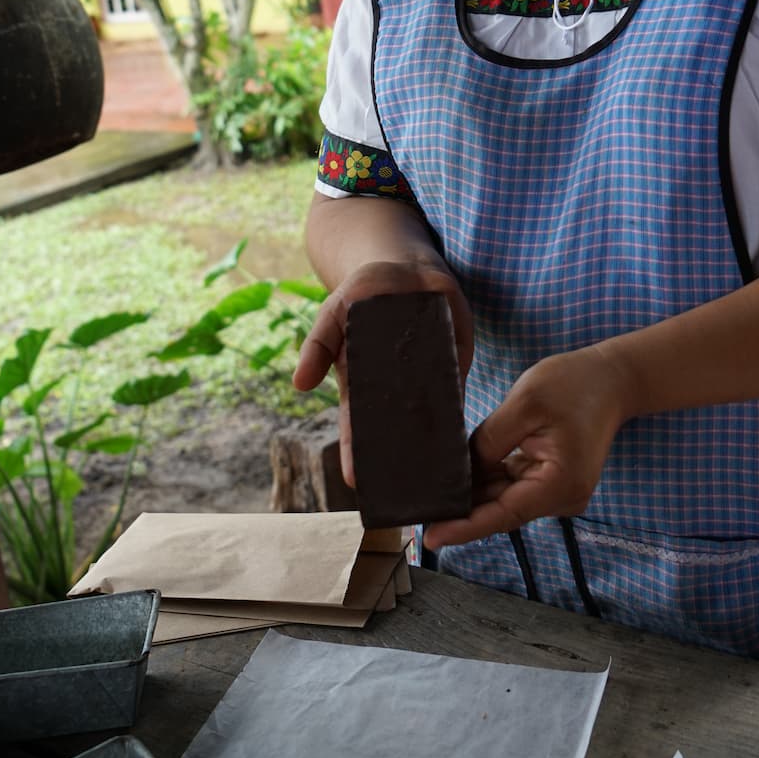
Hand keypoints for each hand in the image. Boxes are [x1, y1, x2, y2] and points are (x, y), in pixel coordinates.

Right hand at [291, 258, 472, 486]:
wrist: (403, 267)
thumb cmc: (360, 293)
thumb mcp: (332, 314)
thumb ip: (317, 346)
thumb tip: (299, 384)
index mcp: (364, 382)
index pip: (358, 425)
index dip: (354, 452)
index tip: (353, 480)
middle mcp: (396, 387)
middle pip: (395, 430)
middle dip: (394, 458)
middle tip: (397, 491)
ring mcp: (426, 377)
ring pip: (427, 417)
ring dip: (429, 444)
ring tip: (430, 476)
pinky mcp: (455, 362)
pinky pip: (456, 391)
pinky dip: (458, 412)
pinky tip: (459, 438)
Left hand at [424, 342, 634, 549]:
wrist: (612, 378)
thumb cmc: (573, 385)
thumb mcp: (524, 404)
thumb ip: (489, 442)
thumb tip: (461, 471)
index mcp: (559, 484)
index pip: (503, 515)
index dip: (464, 528)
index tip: (430, 538)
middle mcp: (561, 498)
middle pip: (502, 510)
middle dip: (463, 509)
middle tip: (420, 508)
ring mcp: (557, 492)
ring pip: (504, 499)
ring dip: (474, 493)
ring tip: (434, 488)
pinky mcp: (550, 481)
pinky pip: (512, 486)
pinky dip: (488, 480)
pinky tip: (461, 473)